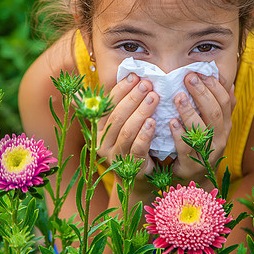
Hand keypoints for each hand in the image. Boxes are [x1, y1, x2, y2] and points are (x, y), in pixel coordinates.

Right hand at [96, 74, 157, 192]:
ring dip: (140, 112)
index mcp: (99, 128)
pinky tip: (154, 122)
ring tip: (154, 97)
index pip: (107, 105)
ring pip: (126, 131)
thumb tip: (131, 74)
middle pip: (117, 116)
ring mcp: (114, 156)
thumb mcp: (127, 124)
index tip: (135, 76)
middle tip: (147, 84)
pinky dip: (145, 134)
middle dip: (132, 98)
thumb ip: (126, 105)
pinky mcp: (129, 168)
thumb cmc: (136, 144)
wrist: (139, 179)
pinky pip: (136, 149)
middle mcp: (102, 142)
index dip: (121, 89)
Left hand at [170, 73, 235, 186]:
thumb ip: (221, 107)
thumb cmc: (201, 144)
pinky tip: (171, 122)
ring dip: (189, 111)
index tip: (200, 73)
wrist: (195, 177)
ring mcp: (208, 152)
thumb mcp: (214, 126)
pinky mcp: (192, 164)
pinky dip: (179, 134)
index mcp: (226, 125)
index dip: (214, 86)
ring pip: (202, 130)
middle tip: (187, 78)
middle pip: (214, 113)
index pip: (225, 102)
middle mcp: (220, 138)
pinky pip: (186, 148)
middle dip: (201, 93)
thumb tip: (230, 84)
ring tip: (177, 97)